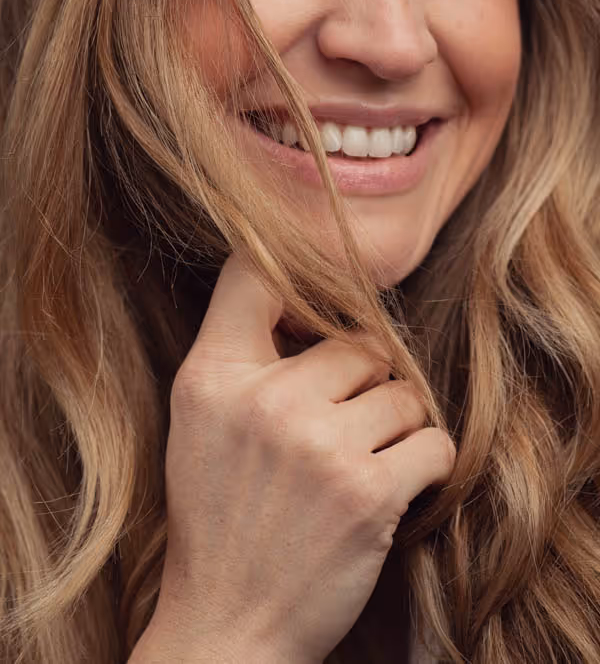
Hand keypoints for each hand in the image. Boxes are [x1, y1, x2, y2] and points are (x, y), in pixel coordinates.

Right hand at [138, 253, 455, 662]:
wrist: (227, 624)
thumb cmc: (221, 513)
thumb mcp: (201, 420)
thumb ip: (241, 350)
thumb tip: (314, 292)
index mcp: (213, 377)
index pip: (253, 273)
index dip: (302, 277)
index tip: (327, 307)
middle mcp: (264, 400)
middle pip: (358, 341)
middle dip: (365, 383)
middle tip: (342, 428)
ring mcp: (318, 444)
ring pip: (403, 392)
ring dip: (397, 427)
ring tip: (362, 463)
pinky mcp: (367, 492)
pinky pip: (434, 441)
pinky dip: (426, 464)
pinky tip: (395, 486)